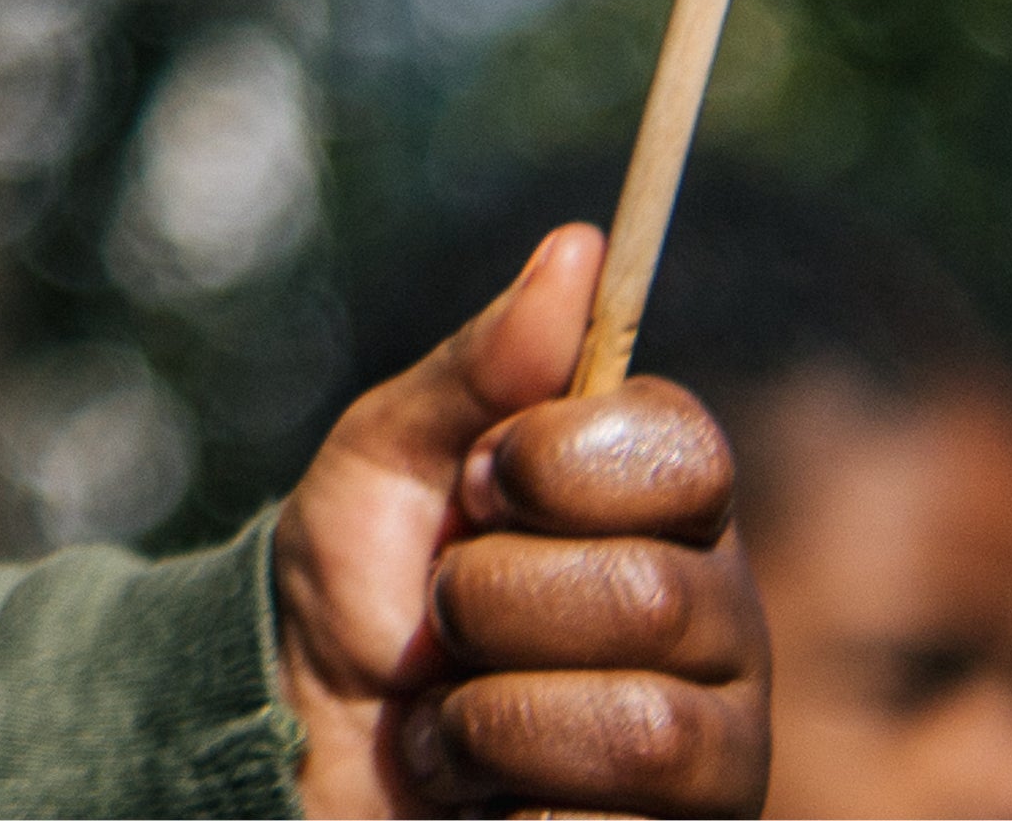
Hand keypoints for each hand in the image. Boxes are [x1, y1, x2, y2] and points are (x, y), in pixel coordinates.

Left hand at [276, 222, 766, 814]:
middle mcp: (716, 624)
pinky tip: (483, 794)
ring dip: (494, 715)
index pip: (687, 451)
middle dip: (495, 601)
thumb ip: (479, 367)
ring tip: (452, 717)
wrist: (296, 742)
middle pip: (659, 594)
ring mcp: (716, 749)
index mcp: (657, 512)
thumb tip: (580, 246)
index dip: (564, 461)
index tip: (479, 482)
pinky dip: (505, 798)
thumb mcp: (385, 462)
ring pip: (645, 725)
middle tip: (445, 617)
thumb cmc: (355, 593)